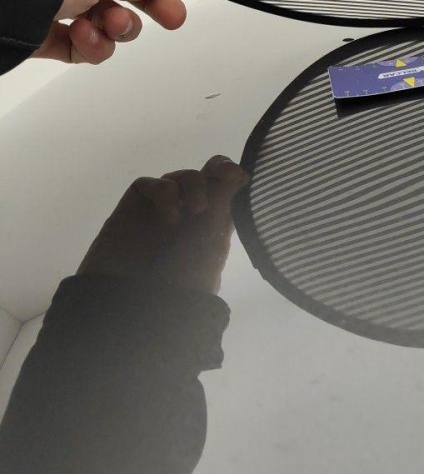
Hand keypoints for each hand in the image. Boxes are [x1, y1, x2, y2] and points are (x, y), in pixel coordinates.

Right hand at [77, 156, 249, 293]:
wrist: (135, 306)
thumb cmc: (182, 282)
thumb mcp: (212, 244)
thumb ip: (223, 206)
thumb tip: (241, 174)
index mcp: (213, 226)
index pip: (226, 190)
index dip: (231, 174)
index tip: (237, 176)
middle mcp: (189, 216)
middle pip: (206, 175)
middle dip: (218, 167)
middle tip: (224, 175)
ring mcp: (160, 212)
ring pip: (180, 177)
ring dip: (193, 184)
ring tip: (196, 209)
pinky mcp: (132, 211)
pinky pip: (149, 184)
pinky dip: (164, 192)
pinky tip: (171, 216)